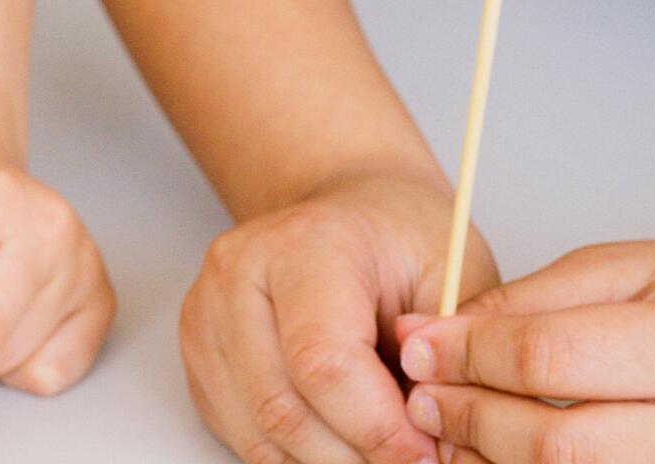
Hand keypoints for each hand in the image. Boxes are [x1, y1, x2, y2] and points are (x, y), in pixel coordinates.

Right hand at [183, 168, 495, 463]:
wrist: (353, 214)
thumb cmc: (400, 240)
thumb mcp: (455, 276)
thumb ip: (448, 352)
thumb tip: (435, 435)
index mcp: (307, 244)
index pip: (322, 363)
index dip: (376, 428)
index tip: (424, 453)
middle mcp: (240, 273)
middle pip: (283, 409)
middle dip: (354, 456)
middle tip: (408, 461)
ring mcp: (207, 313)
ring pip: (259, 433)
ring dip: (324, 461)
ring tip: (376, 447)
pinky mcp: (198, 352)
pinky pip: (243, 435)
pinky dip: (295, 455)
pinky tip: (338, 435)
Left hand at [394, 241, 654, 463]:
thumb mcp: (635, 267)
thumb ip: (536, 301)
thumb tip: (439, 336)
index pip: (551, 361)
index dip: (467, 356)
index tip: (418, 345)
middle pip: (556, 447)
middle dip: (470, 420)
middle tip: (422, 397)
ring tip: (454, 432)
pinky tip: (505, 458)